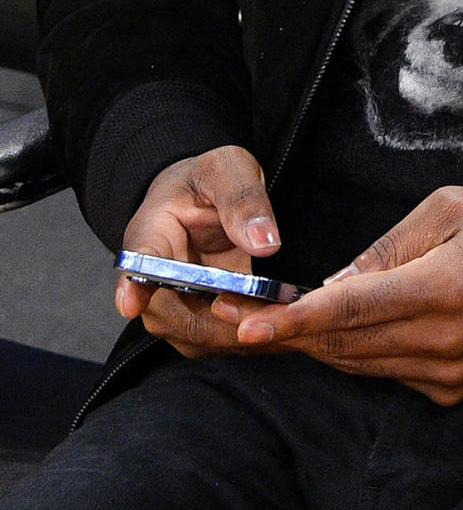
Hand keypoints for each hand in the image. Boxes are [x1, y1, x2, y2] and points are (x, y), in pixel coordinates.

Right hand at [115, 144, 281, 359]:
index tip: (131, 303)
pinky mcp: (196, 320)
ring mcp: (172, 306)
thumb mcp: (228, 169)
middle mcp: (153, 279)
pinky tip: (280, 324)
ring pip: (196, 338)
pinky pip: (217, 340)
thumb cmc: (208, 179)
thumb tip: (264, 243)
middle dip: (219, 323)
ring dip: (239, 336)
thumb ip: (243, 199)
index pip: (136, 264)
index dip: (133, 286)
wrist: (201, 198)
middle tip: (272, 317)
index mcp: (151, 234)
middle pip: (170, 316)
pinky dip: (248, 338)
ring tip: (284, 320)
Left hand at [226, 186, 462, 404]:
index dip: (295, 319)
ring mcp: (449, 373)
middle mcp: (442, 341)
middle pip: (347, 344)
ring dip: (321, 345)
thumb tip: (335, 282)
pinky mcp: (454, 391)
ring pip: (362, 364)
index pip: (351, 309)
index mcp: (440, 288)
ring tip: (281, 322)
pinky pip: (390, 374)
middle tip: (245, 316)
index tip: (249, 323)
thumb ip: (387, 248)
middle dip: (293, 333)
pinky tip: (347, 330)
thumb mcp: (448, 209)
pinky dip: (362, 353)